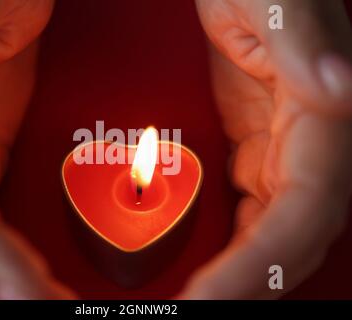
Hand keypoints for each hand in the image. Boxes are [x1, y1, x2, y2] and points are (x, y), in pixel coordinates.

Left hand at [180, 0, 351, 298]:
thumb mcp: (274, 1)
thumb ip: (301, 42)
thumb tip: (340, 87)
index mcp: (322, 116)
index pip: (300, 212)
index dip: (261, 264)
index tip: (210, 298)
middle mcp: (309, 144)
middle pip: (289, 238)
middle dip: (247, 286)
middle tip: (193, 312)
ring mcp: (279, 151)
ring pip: (271, 233)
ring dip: (240, 275)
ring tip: (198, 302)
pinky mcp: (253, 150)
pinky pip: (249, 212)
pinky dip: (232, 246)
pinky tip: (206, 267)